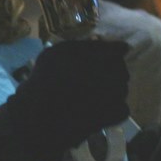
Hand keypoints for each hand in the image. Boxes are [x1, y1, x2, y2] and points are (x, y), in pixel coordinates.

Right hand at [0, 41, 128, 160]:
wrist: (38, 118)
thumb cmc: (43, 81)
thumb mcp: (56, 53)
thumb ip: (81, 46)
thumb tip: (100, 42)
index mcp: (101, 55)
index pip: (118, 49)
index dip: (110, 53)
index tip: (101, 58)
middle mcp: (114, 72)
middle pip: (121, 68)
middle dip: (111, 71)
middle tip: (93, 78)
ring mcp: (117, 95)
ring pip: (122, 88)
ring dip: (112, 89)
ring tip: (93, 95)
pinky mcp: (114, 115)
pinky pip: (122, 108)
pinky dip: (113, 109)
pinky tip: (98, 110)